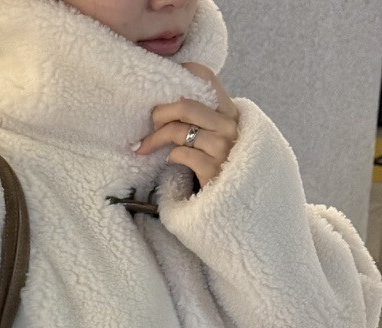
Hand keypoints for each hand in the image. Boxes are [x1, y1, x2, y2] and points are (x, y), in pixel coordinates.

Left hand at [133, 63, 239, 189]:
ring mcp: (223, 147)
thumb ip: (203, 116)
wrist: (236, 198)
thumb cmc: (221, 164)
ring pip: (178, 130)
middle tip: (150, 125)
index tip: (162, 88)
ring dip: (155, 139)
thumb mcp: (218, 135)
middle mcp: (229, 125)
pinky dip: (170, 156)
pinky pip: (181, 154)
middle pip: (185, 105)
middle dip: (160, 114)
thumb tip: (165, 101)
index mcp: (230, 111)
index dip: (180, 74)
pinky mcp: (213, 169)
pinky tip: (170, 160)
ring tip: (145, 147)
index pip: (206, 76)